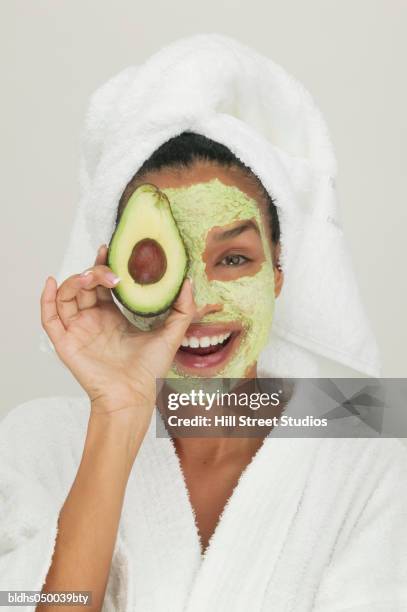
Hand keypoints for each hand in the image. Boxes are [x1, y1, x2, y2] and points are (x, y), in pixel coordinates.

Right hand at [40, 245, 194, 417]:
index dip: (104, 265)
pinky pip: (49, 317)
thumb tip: (188, 281)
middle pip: (84, 285)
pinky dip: (46, 298)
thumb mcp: (171, 334)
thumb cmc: (149, 371)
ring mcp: (78, 330)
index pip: (102, 283)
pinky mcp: (66, 342)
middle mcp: (93, 320)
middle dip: (94, 271)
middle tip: (110, 270)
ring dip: (74, 281)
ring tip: (89, 277)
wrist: (134, 396)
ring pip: (66, 295)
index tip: (110, 249)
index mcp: (112, 316)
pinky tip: (52, 283)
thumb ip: (183, 308)